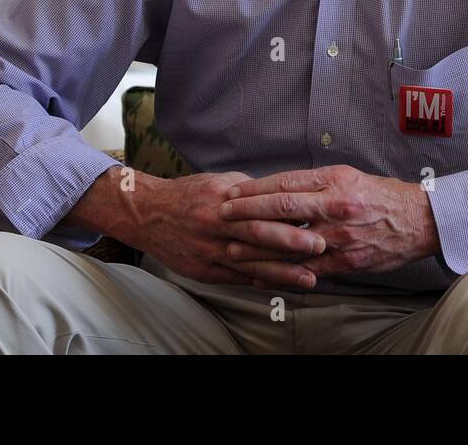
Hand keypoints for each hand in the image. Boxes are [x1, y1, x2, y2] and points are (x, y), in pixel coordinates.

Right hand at [132, 170, 326, 289]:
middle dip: (291, 243)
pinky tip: (281, 286)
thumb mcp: (220, 182)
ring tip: (309, 277)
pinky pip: (235, 279)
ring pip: (249, 263)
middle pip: (257, 235)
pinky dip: (259, 282)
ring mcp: (208, 250)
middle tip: (320, 246)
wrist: (147, 214)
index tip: (314, 217)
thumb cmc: (190, 194)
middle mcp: (215, 225)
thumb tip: (285, 195)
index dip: (288, 214)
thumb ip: (252, 191)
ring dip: (282, 272)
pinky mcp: (202, 270)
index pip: (261, 208)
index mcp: (223, 200)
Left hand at [216, 165, 439, 285]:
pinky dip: (281, 271)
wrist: (417, 221)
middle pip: (282, 209)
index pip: (286, 183)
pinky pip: (306, 269)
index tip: (234, 194)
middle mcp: (336, 206)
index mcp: (336, 181)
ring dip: (256, 248)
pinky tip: (262, 273)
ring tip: (232, 248)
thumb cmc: (382, 195)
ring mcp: (340, 237)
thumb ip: (316, 183)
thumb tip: (280, 188)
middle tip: (223, 216)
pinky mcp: (345, 262)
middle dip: (247, 213)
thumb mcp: (350, 176)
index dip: (255, 190)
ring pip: (289, 243)